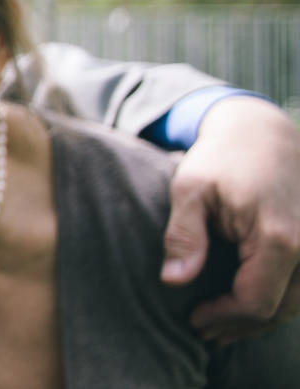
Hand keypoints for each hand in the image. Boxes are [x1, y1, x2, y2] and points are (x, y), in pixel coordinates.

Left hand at [161, 96, 299, 342]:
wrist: (262, 132)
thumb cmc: (222, 157)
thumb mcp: (190, 188)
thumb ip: (184, 235)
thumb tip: (175, 280)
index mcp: (279, 237)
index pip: (256, 302)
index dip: (223, 317)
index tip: (194, 319)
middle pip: (281, 310)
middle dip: (241, 325)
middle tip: (205, 330)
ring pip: (298, 303)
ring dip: (262, 318)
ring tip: (223, 324)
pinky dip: (280, 300)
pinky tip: (248, 303)